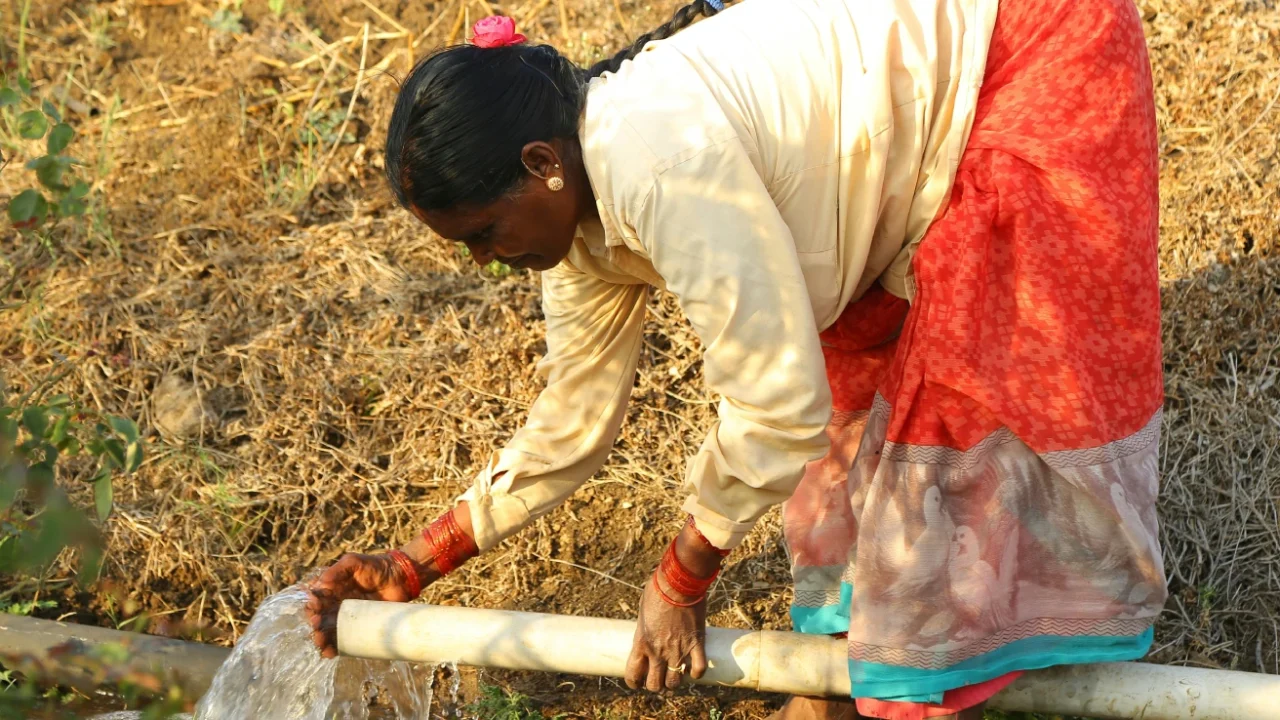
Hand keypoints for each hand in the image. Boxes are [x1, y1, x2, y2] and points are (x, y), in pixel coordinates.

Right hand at [304, 504, 476, 657]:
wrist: (401, 578)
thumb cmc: (376, 567)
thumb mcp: (354, 562)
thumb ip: (338, 569)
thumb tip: (321, 583)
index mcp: (332, 590)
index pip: (315, 600)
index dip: (311, 605)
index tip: (315, 607)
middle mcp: (336, 605)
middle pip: (319, 618)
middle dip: (314, 624)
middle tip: (317, 625)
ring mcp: (347, 618)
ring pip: (328, 632)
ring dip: (321, 639)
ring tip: (321, 642)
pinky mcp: (359, 629)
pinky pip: (343, 641)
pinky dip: (334, 648)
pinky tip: (330, 653)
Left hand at [624, 521, 724, 690]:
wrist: (678, 582)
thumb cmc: (657, 591)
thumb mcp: (642, 612)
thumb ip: (644, 630)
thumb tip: (647, 635)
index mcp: (641, 643)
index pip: (633, 676)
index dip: (635, 682)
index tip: (639, 680)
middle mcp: (658, 652)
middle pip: (655, 685)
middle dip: (656, 684)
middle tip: (659, 677)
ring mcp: (678, 650)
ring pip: (675, 682)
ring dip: (674, 680)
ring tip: (676, 673)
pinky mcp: (696, 644)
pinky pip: (698, 669)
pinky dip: (697, 673)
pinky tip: (694, 670)